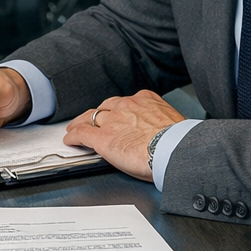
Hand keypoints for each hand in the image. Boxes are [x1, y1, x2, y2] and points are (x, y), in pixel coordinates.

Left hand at [62, 90, 186, 181]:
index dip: (118, 110)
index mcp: (145, 100)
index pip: (126, 102)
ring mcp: (113, 121)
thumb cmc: (180, 141)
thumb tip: (165, 132)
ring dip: (81, 123)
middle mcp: (126, 106)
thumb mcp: (173, 121)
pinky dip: (74, 136)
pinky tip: (70, 139)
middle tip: (93, 120)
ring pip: (90, 118)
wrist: (175, 150)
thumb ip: (162, 121)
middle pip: (105, 108)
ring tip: (75, 128)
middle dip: (99, 114)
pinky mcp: (103, 138)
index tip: (117, 115)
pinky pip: (82, 134)